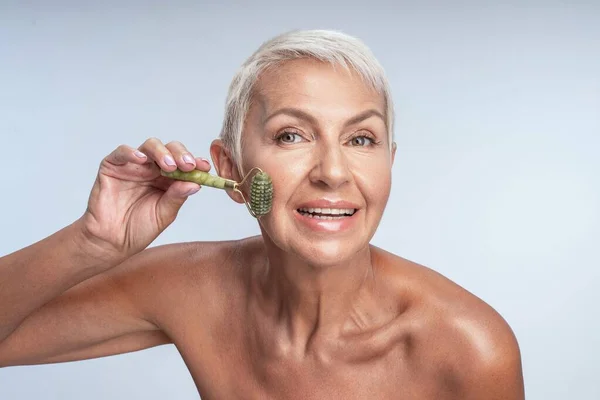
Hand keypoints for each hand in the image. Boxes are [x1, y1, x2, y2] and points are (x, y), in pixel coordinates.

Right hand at [78, 138, 208, 260]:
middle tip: (188, 165)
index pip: (184, 164)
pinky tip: (142, 160)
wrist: (112, 241)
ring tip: (169, 165)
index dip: (196, 163)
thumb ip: (177, 197)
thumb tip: (196, 184)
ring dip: (162, 152)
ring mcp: (133, 166)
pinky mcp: (113, 166)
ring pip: (150, 146)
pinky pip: (121, 153)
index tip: (205, 168)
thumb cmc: (138, 229)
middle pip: (170, 150)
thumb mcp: (164, 215)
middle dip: (181, 154)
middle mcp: (152, 169)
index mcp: (168, 179)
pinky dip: (131, 152)